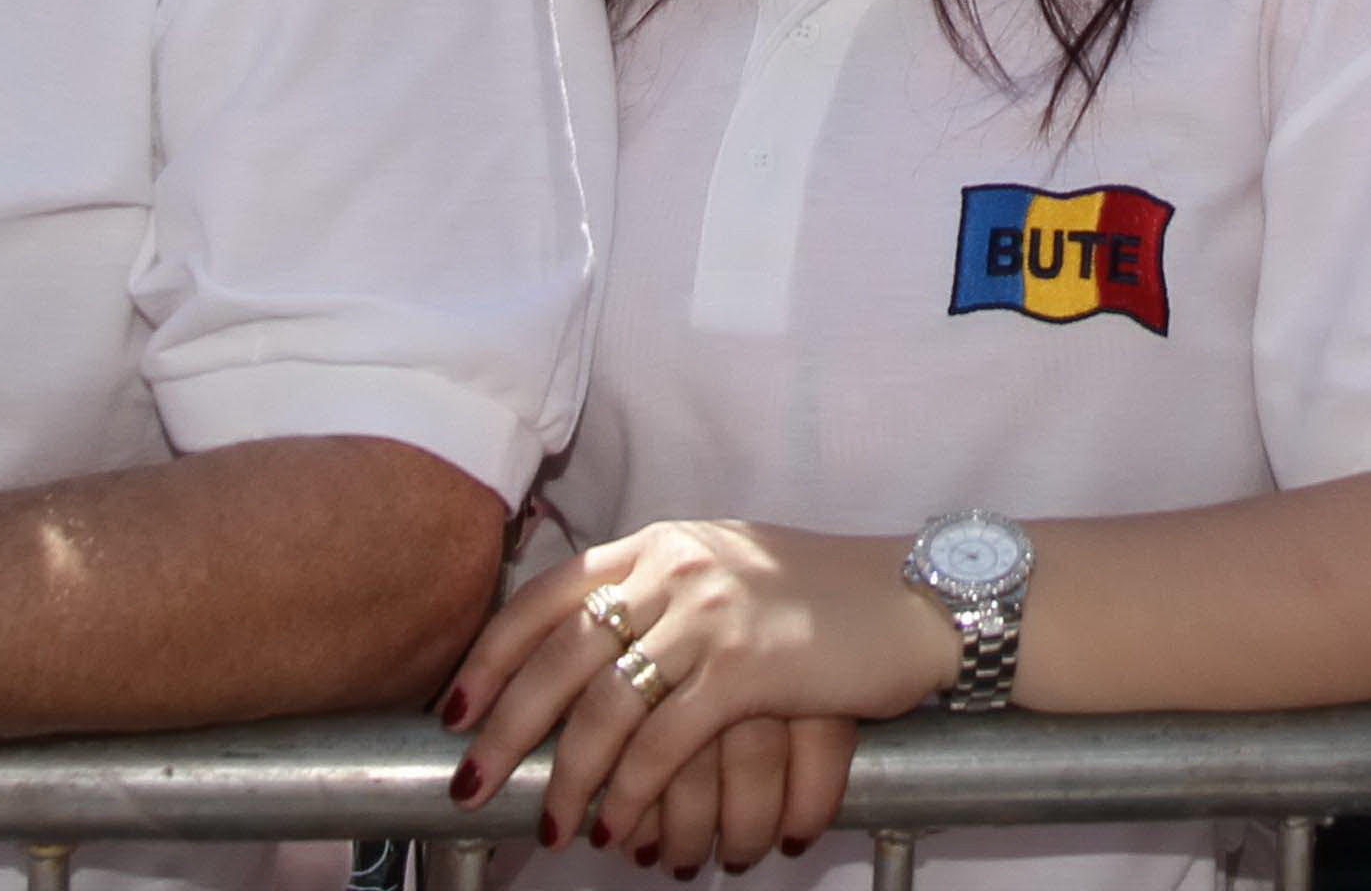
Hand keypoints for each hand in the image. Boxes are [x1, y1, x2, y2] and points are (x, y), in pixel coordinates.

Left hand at [443, 522, 948, 855]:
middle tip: (471, 784)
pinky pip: (663, 744)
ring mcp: (710, 614)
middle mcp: (674, 568)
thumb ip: (659, 593)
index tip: (456, 710)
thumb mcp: (726, 570)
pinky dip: (631, 794)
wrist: (914, 598)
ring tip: (552, 824)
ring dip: (568, 779)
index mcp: (659, 543)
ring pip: (603, 708)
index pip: (546, 596)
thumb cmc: (821, 595)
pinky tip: (619, 826)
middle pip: (558, 656)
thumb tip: (587, 653)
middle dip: (505, 730)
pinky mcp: (747, 667)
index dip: (491, 657)